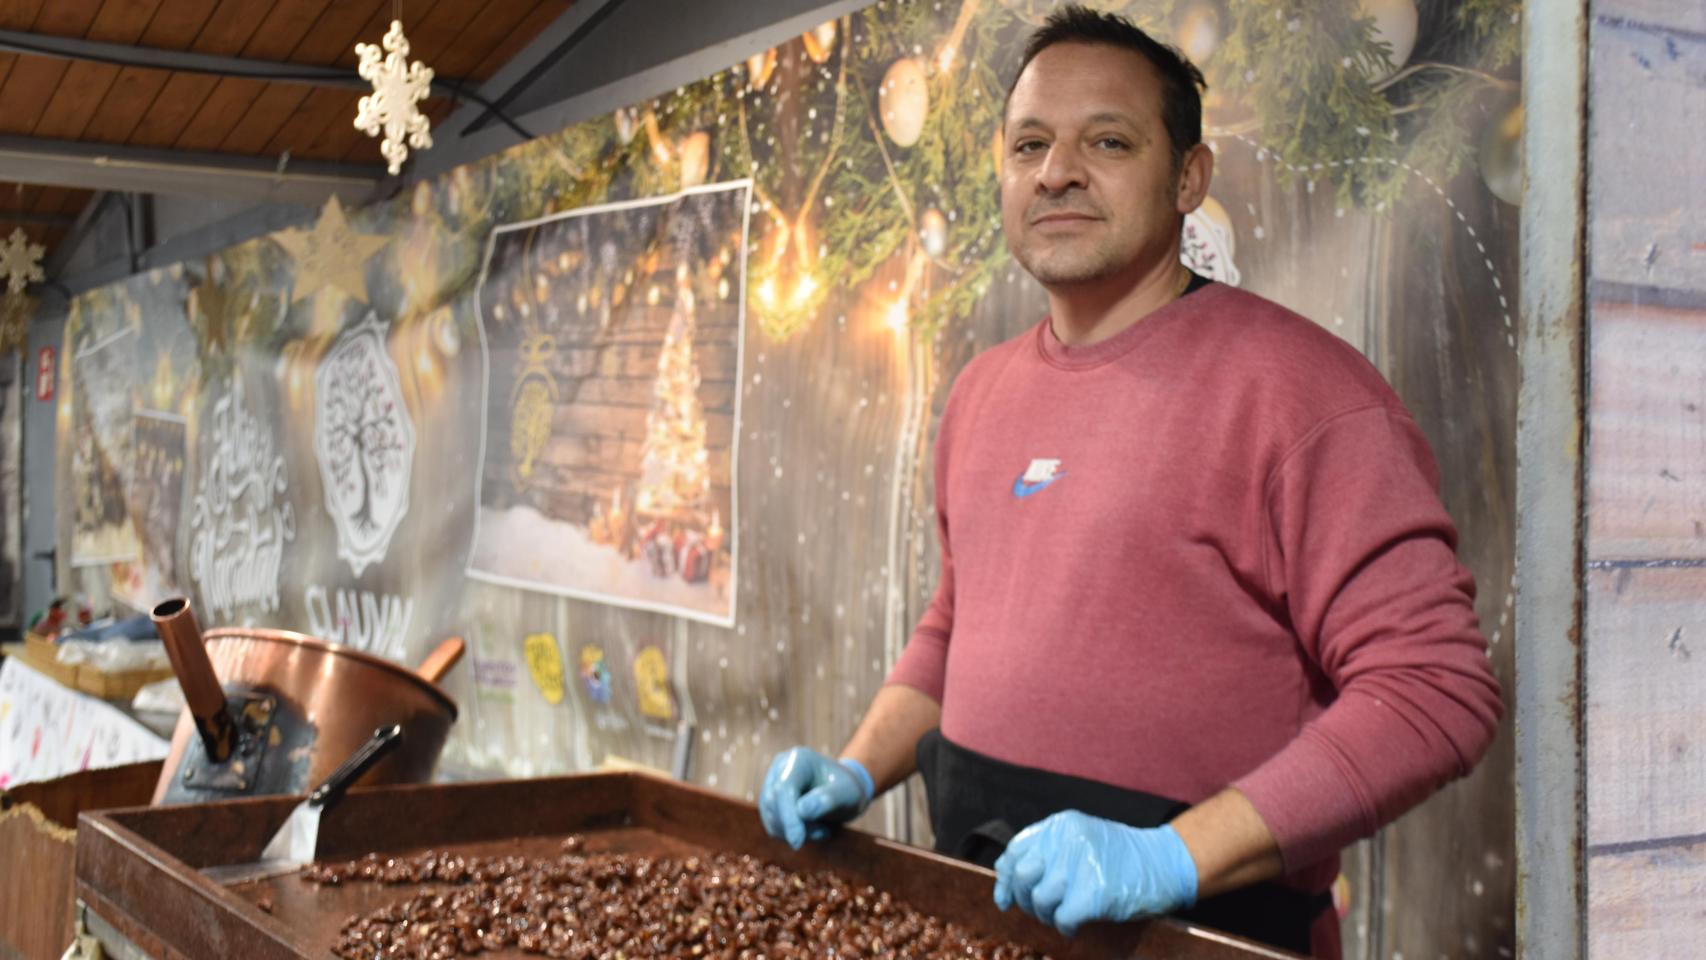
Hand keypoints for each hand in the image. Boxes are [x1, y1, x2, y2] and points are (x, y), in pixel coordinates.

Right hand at [758, 747, 874, 848]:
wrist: (844, 792)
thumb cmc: (848, 790)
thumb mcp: (847, 793)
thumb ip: (828, 799)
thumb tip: (802, 810)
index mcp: (799, 759)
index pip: (784, 789)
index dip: (788, 816)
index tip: (797, 842)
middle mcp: (780, 768)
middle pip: (773, 803)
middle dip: (796, 826)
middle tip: (824, 833)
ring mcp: (771, 785)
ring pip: (771, 818)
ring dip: (796, 833)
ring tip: (823, 829)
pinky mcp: (770, 804)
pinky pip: (773, 827)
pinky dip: (792, 835)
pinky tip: (813, 829)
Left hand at [993, 810, 1198, 936]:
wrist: (1163, 864)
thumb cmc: (1118, 857)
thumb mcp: (1079, 841)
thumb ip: (1044, 852)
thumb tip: (1002, 876)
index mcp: (1061, 824)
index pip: (1016, 850)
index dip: (1006, 878)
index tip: (1005, 899)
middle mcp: (1068, 840)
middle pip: (1024, 875)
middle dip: (1025, 898)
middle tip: (1040, 908)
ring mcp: (1083, 865)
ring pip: (1041, 899)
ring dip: (1047, 915)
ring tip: (1063, 914)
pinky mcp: (1096, 893)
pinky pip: (1062, 918)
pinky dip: (1065, 927)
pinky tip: (1075, 925)